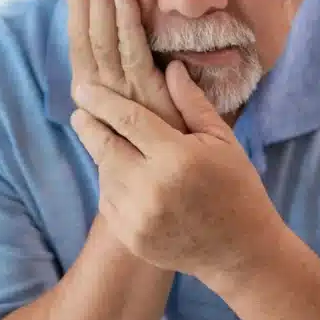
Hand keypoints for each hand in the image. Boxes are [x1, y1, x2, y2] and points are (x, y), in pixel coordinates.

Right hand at [61, 0, 184, 131]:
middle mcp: (99, 90)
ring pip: (102, 39)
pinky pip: (133, 57)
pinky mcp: (147, 103)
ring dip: (97, 0)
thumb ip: (133, 59)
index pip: (80, 30)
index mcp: (95, 85)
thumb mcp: (142, 92)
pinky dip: (127, 26)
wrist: (177, 183)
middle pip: (84, 30)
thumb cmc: (162, 135)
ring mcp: (122, 96)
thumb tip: (126, 12)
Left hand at [70, 60, 285, 283]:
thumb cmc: (236, 188)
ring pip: (104, 172)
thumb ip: (192, 104)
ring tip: (110, 142)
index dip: (102, 101)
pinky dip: (111, 183)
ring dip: (103, 155)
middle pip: (105, 146)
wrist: (240, 252)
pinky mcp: (130, 236)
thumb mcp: (223, 141)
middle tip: (79, 110)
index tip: (84, 88)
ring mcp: (137, 216)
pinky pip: (107, 199)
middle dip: (88, 125)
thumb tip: (171, 66)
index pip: (128, 119)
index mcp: (177, 158)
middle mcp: (151, 187)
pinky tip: (124, 176)